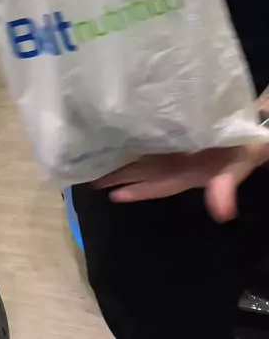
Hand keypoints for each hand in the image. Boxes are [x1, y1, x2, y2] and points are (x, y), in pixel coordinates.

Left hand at [93, 144, 268, 222]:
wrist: (259, 127)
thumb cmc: (246, 147)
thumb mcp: (239, 166)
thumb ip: (226, 186)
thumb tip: (220, 212)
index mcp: (189, 173)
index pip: (156, 184)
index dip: (135, 190)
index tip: (109, 192)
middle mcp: (180, 163)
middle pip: (145, 171)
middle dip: (119, 174)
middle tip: (89, 174)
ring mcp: (179, 148)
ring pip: (146, 156)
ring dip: (124, 158)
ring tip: (96, 156)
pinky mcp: (181, 131)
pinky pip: (154, 137)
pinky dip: (138, 137)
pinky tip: (121, 132)